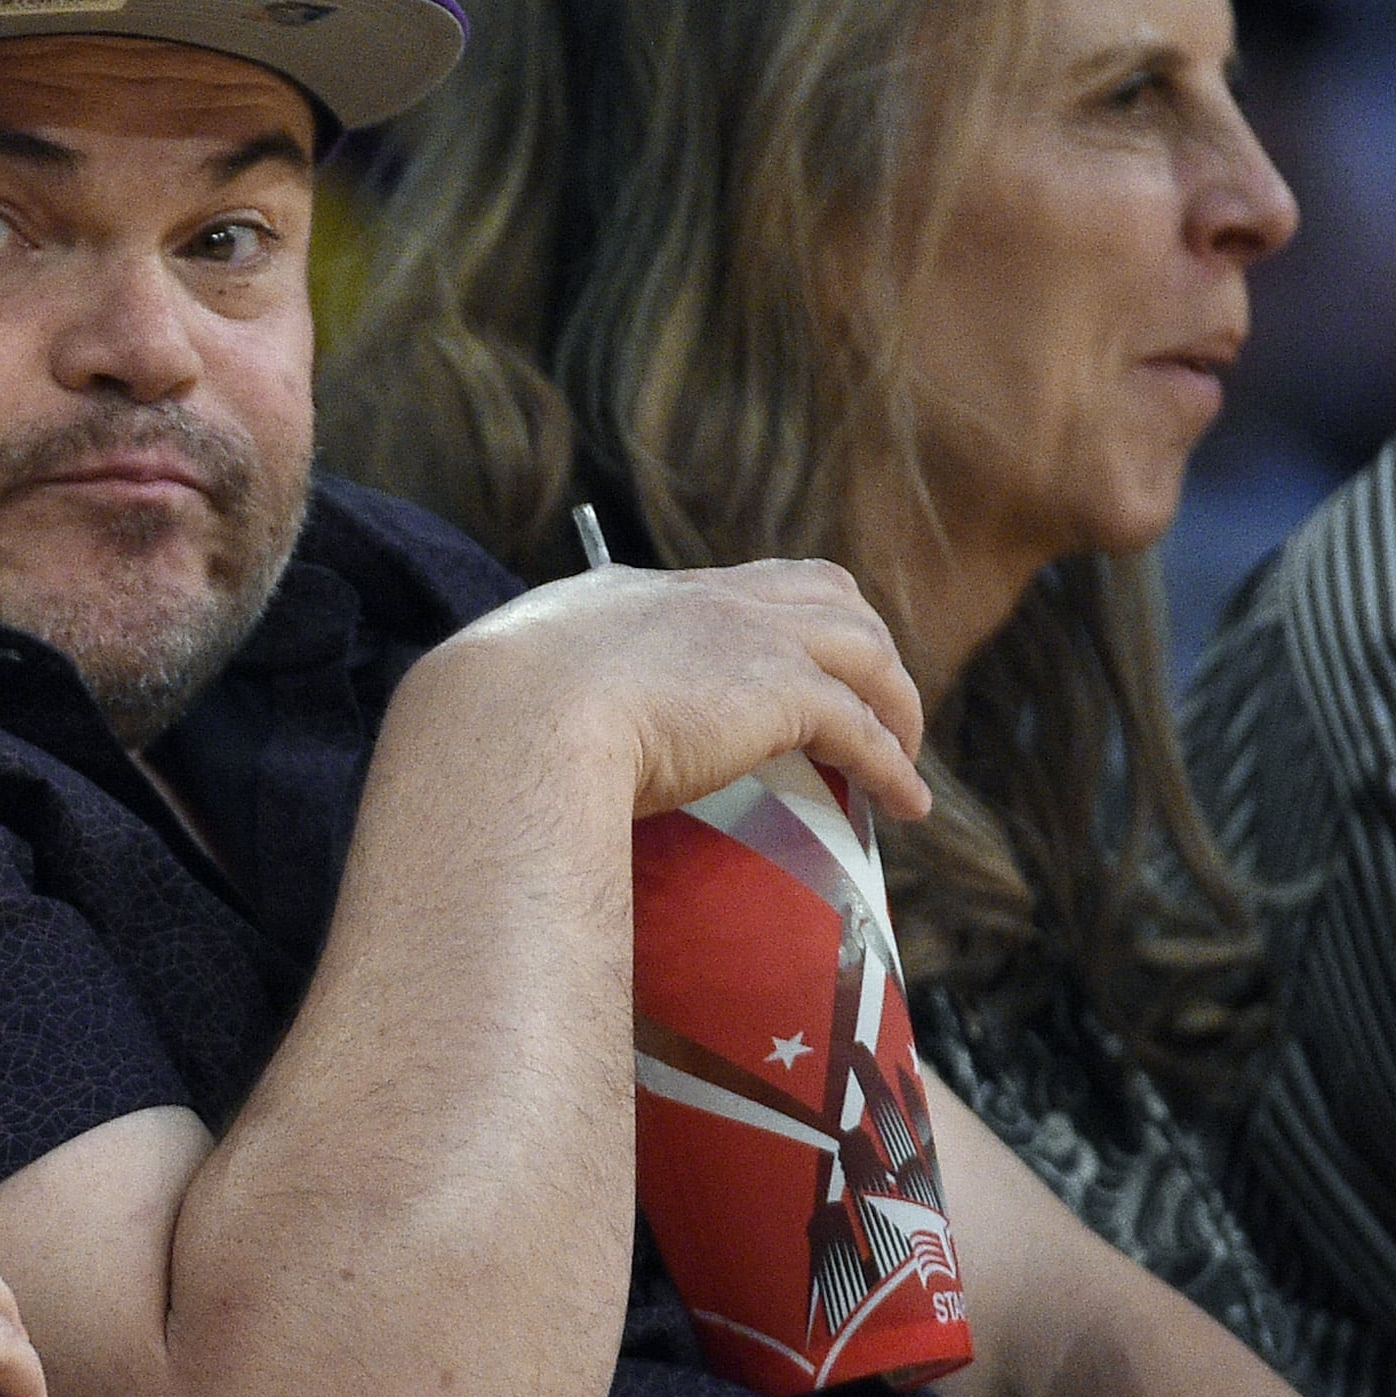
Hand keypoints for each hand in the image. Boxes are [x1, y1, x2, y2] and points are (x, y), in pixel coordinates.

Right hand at [419, 560, 929, 821]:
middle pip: (821, 591)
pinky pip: (865, 729)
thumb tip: (510, 754)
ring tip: (902, 757)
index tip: (776, 678)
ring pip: (865, 648)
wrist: (513, 721)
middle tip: (868, 705)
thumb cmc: (491, 724)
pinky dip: (893, 766)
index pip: (725, 592)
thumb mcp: (509, 692)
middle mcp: (702, 598)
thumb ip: (532, 705)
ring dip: (895, 702)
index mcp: (631, 595)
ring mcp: (749, 637)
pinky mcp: (782, 692)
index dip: (767, 629)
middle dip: (858, 643)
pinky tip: (904, 805)